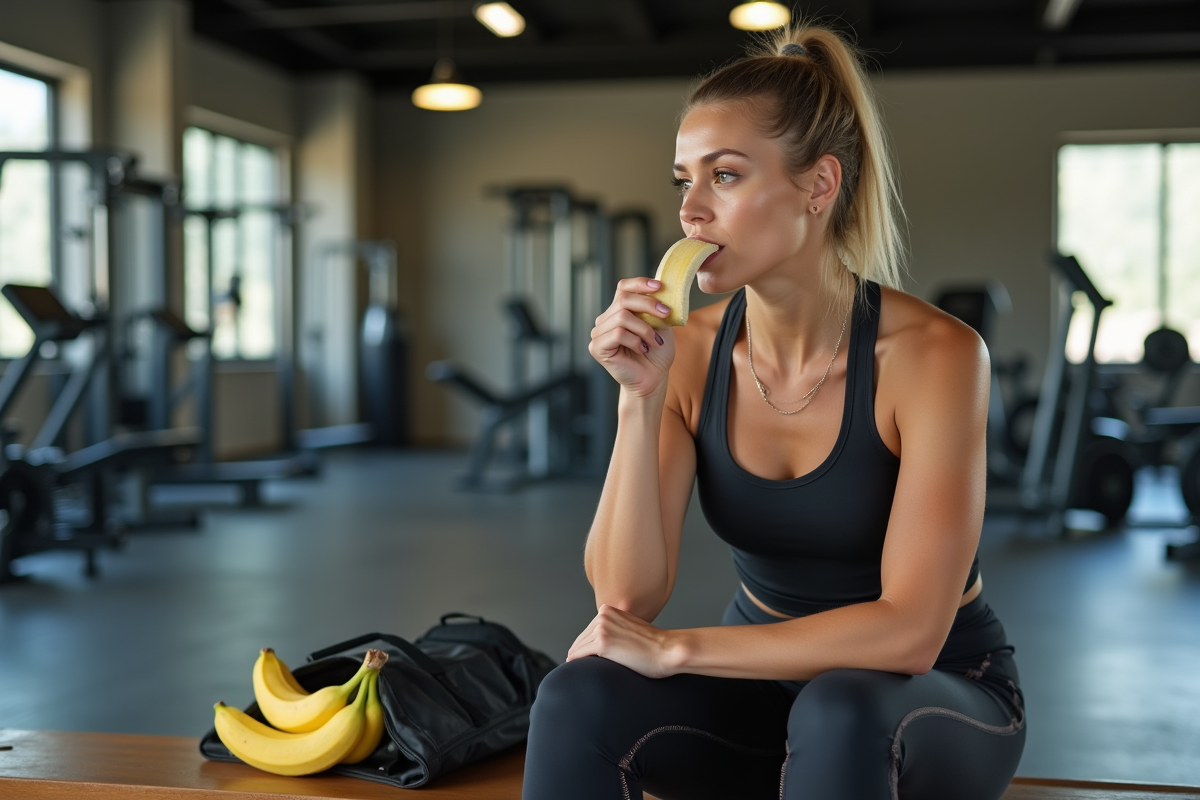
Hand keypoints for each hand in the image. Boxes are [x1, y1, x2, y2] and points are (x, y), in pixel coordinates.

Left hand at [566, 604, 679, 678]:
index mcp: (610, 610)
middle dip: (578, 650)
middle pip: (582, 637)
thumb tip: (608, 641)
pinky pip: (580, 654)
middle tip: (573, 661)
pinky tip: (574, 667)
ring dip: (576, 656)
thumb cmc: (655, 644)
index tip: (580, 652)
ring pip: (579, 646)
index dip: (584, 642)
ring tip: (574, 667)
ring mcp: (602, 629)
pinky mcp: (602, 644)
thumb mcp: (632, 627)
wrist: (667, 649)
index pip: (589, 628)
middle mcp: (603, 616)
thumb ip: (618, 628)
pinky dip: (575, 660)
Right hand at [588, 278, 675, 397]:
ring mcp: (598, 333)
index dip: (640, 283)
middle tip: (666, 315)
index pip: (623, 288)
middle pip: (624, 299)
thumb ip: (656, 308)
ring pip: (622, 317)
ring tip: (654, 342)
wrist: (653, 379)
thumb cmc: (656, 354)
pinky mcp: (597, 347)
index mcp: (618, 311)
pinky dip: (635, 341)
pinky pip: (618, 334)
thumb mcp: (661, 325)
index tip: (660, 287)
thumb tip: (662, 291)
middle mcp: (605, 320)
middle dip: (648, 305)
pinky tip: (642, 349)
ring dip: (644, 329)